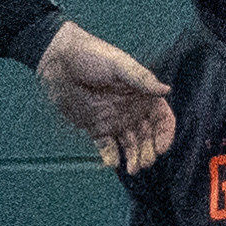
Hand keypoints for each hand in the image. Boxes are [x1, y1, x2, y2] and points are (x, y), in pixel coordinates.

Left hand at [37, 22, 174, 173]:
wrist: (59, 61)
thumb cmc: (92, 56)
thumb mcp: (119, 65)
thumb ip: (142, 79)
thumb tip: (166, 90)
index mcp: (142, 95)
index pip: (162, 119)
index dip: (165, 134)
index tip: (161, 147)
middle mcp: (132, 111)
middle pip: (148, 137)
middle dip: (149, 151)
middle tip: (144, 162)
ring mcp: (114, 121)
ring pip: (130, 145)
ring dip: (134, 157)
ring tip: (132, 169)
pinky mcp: (96, 128)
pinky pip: (106, 147)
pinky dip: (111, 157)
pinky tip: (111, 162)